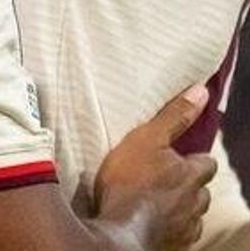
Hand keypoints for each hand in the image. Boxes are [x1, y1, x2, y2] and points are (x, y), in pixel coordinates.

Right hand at [93, 85, 216, 249]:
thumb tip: (200, 91)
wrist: (119, 229)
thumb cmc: (129, 181)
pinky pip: (179, 235)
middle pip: (201, 191)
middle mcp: (195, 201)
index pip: (207, 163)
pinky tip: (154, 224)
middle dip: (188, 187)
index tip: (179, 158)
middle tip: (164, 181)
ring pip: (192, 215)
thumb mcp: (146, 138)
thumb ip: (174, 117)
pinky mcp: (175, 245)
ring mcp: (186, 226)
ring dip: (180, 209)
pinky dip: (171, 229)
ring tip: (157, 204)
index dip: (194, 160)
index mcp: (191, 174)